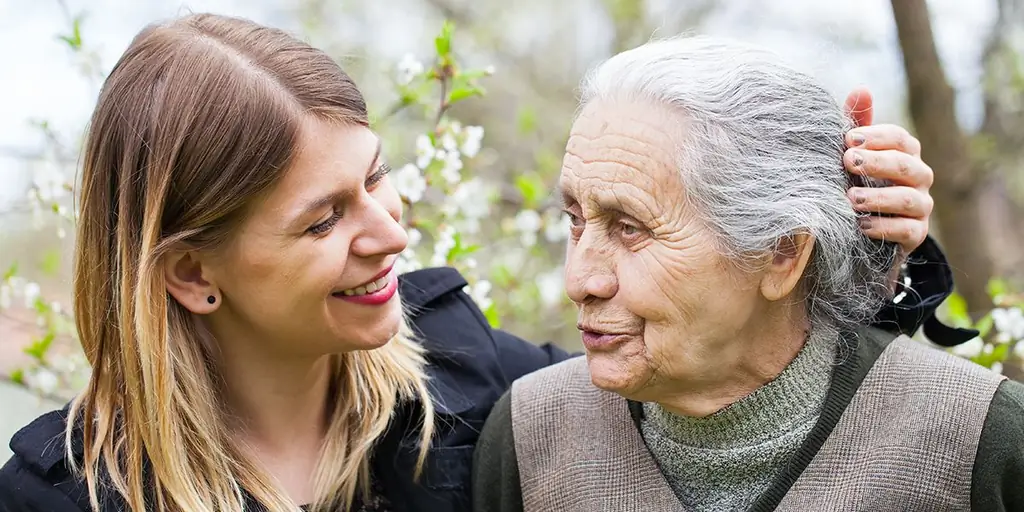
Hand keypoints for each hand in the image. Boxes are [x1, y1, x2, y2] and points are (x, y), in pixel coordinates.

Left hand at [842, 87, 932, 253]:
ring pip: (908, 198)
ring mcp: (921, 206)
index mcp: (905, 153)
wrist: (863, 229)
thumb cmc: (859, 182)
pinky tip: (862, 225)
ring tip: (851, 198)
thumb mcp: (853, 155)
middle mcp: (919, 177)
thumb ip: (857, 125)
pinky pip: (908, 229)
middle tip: (847, 162)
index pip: (900, 138)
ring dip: (878, 197)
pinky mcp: (916, 234)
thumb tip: (861, 90)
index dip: (876, 137)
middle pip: (904, 165)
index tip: (848, 140)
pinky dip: (885, 227)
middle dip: (876, 162)